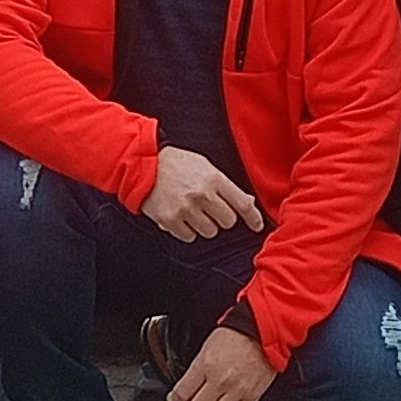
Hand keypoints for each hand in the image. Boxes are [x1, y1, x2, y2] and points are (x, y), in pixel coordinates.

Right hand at [138, 146, 267, 241]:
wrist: (143, 164)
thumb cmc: (176, 164)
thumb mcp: (205, 166)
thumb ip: (225, 185)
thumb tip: (247, 203)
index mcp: (213, 179)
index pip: (242, 203)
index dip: (253, 217)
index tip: (256, 224)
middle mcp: (201, 195)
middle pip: (227, 221)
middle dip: (222, 217)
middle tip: (211, 209)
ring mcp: (185, 209)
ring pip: (210, 232)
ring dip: (205, 225)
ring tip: (193, 211)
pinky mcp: (170, 220)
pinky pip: (190, 237)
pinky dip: (188, 230)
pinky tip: (181, 217)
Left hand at [164, 324, 275, 400]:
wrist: (262, 333)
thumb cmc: (236, 335)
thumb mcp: (207, 346)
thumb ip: (197, 368)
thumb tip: (187, 385)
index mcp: (206, 365)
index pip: (182, 392)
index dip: (174, 400)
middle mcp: (221, 381)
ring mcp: (237, 391)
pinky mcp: (251, 396)